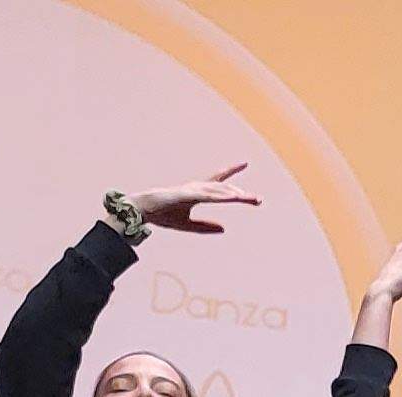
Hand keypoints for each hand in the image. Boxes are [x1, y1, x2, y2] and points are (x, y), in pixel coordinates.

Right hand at [126, 164, 260, 234]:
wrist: (143, 211)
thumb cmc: (163, 215)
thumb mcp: (187, 225)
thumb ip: (205, 227)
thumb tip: (224, 229)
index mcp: (197, 192)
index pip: (218, 181)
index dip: (231, 171)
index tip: (245, 163)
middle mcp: (197, 188)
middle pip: (224, 190)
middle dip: (241, 195)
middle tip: (258, 200)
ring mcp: (191, 190)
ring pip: (217, 192)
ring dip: (233, 196)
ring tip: (248, 200)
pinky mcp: (185, 195)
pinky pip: (206, 196)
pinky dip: (218, 197)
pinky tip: (230, 198)